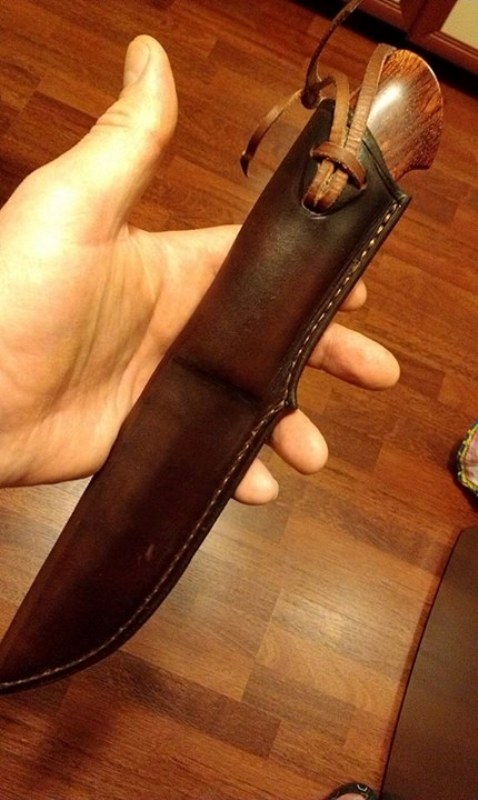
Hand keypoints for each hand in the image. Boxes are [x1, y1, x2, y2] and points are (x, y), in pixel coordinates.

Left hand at [0, 36, 398, 498]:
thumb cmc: (11, 293)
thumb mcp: (72, 205)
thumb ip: (127, 142)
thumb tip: (149, 56)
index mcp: (174, 270)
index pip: (262, 268)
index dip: (314, 279)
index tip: (361, 292)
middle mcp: (178, 329)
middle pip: (274, 341)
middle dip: (329, 356)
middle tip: (378, 372)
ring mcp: (165, 387)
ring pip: (249, 405)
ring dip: (290, 426)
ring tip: (312, 452)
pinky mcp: (146, 436)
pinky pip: (207, 451)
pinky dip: (237, 470)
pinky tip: (259, 484)